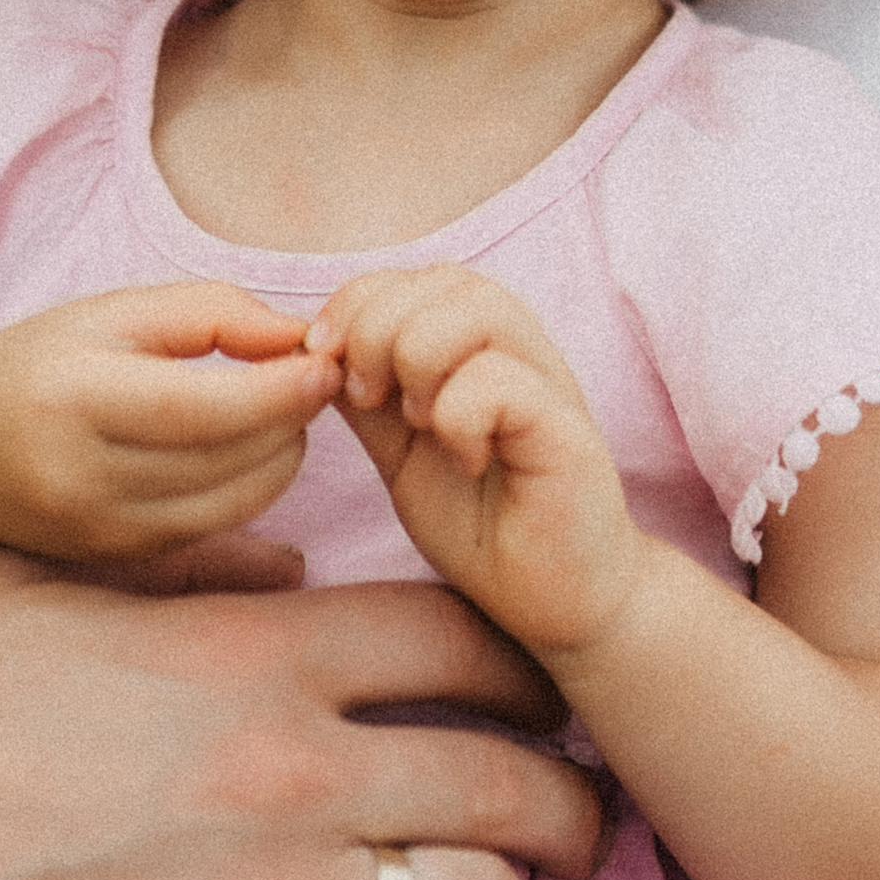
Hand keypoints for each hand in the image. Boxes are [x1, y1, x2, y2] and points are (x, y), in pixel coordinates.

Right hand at [0, 284, 330, 564]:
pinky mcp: (120, 558)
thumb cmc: (41, 366)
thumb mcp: (110, 313)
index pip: (196, 406)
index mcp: (70, 399)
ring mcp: (99, 529)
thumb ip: (207, 312)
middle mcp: (80, 476)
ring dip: (281, 457)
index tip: (325, 364)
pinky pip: (212, 529)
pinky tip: (256, 450)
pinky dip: (251, 489)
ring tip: (287, 411)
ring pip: (228, 504)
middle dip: (289, 420)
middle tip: (317, 379)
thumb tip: (295, 336)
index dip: (274, 391)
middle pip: (220, 459)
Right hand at [0, 554, 601, 879]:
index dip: (519, 666)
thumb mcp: (28, 592)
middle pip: (518, 780)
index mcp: (251, 655)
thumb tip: (276, 561)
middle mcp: (297, 772)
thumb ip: (169, 565)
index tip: (533, 700)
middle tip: (574, 833)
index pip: (460, 634)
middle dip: (568, 808)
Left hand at [308, 265, 648, 664]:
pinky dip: (459, 415)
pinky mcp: (567, 431)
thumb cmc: (482, 526)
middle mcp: (518, 352)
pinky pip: (499, 380)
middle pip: (443, 279)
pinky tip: (464, 460)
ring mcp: (548, 385)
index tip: (323, 361)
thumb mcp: (400, 453)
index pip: (413, 276)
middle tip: (367, 398)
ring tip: (418, 423)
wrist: (553, 603)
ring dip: (420, 357)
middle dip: (377, 327)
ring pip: (477, 307)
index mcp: (476, 348)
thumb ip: (367, 399)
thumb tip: (311, 351)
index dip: (355, 303)